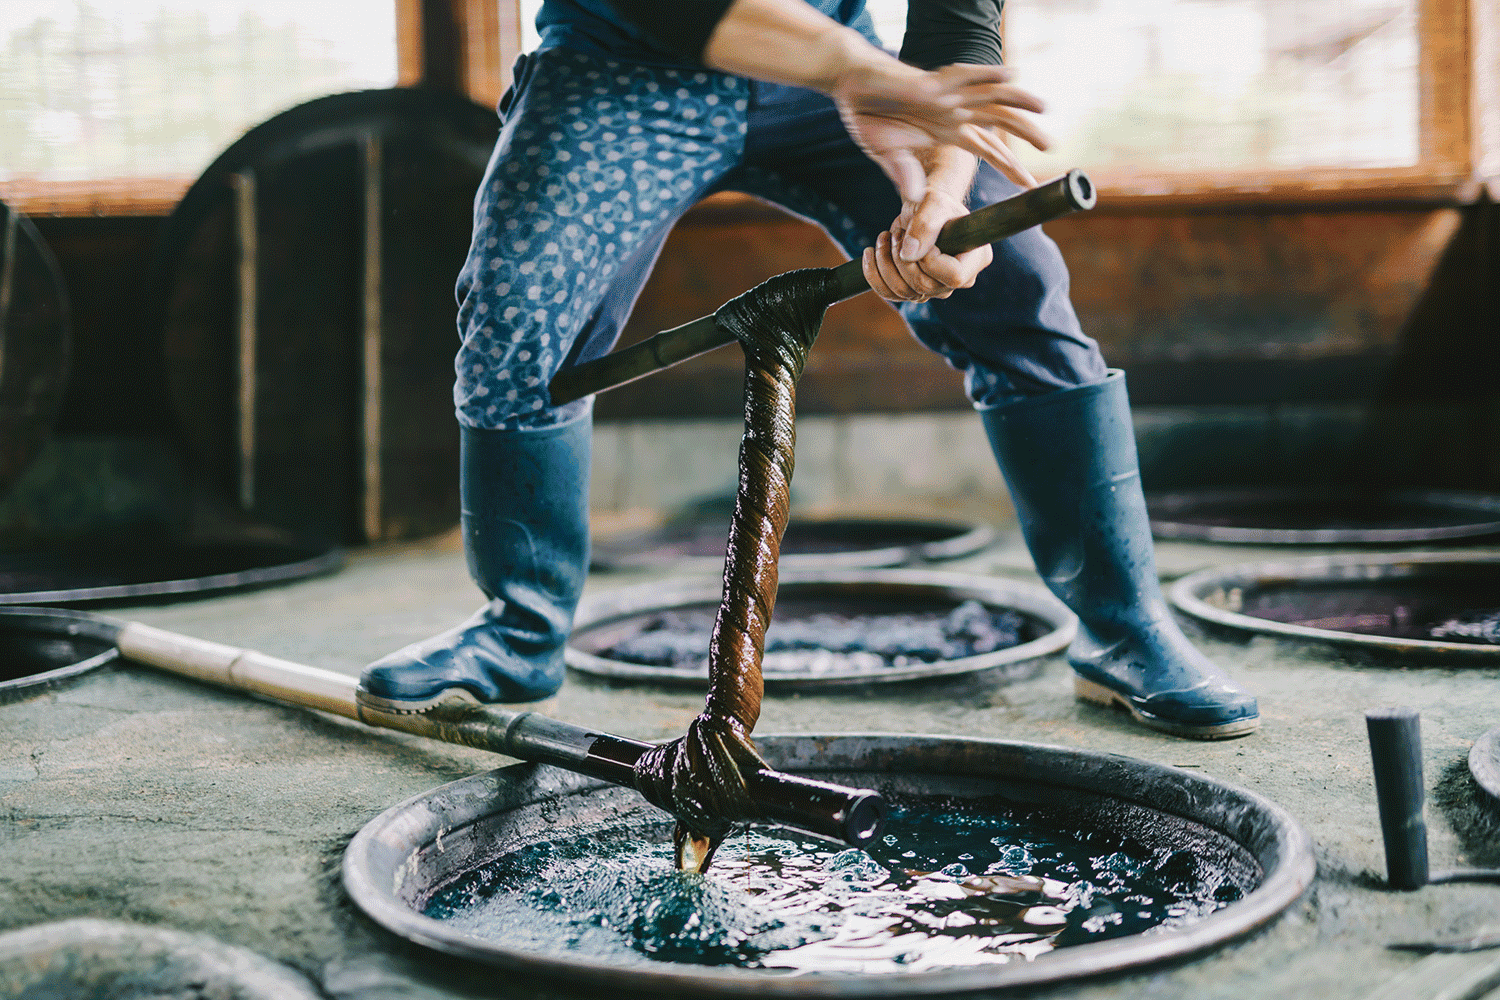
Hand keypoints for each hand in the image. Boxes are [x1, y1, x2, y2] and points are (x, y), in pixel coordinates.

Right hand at [832, 61, 1050, 201]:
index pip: (987, 150)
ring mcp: (947, 95)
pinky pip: (966, 75)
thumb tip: (917, 200)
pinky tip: (1010, 74)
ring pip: (991, 97)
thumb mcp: (889, 155)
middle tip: (1052, 146)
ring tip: (1045, 109)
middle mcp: (954, 112)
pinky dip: (987, 73)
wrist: (852, 86)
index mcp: (947, 132)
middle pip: (999, 123)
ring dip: (1018, 102)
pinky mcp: (933, 81)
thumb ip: (904, 175)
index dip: (1009, 165)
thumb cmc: (871, 118)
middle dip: (1026, 134)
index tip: (1029, 184)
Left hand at [862, 181, 991, 302]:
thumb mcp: (933, 204)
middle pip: (923, 286)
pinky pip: (889, 294)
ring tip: (886, 236)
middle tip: (897, 232)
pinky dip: (873, 273)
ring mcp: (936, 289)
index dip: (930, 259)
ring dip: (885, 262)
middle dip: (901, 258)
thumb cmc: (934, 204)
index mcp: (975, 260)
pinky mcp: (914, 291)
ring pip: (903, 292)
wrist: (922, 210)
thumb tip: (909, 255)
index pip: (953, 276)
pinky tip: (871, 252)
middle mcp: (958, 280)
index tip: (918, 236)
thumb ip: (925, 225)